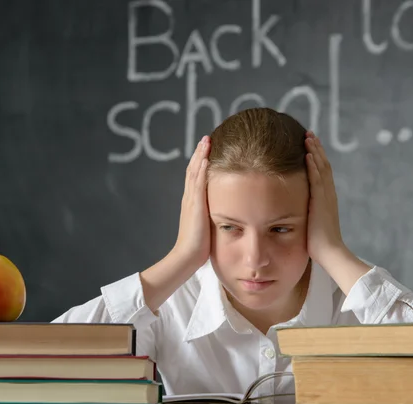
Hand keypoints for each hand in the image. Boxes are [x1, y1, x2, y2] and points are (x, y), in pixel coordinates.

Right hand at [172, 135, 211, 268]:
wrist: (187, 257)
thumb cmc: (198, 247)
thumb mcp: (207, 226)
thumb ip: (213, 216)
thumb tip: (226, 212)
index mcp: (192, 202)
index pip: (195, 177)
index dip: (200, 162)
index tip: (208, 149)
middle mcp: (189, 198)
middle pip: (193, 169)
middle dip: (200, 153)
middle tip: (206, 138)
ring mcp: (191, 201)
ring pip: (194, 172)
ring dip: (200, 155)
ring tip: (206, 141)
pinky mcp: (195, 206)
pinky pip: (198, 182)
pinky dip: (201, 168)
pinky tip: (205, 158)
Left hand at [304, 131, 345, 265]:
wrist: (330, 252)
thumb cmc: (318, 243)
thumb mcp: (310, 222)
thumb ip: (306, 212)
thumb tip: (294, 210)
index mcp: (326, 198)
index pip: (322, 172)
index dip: (317, 157)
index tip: (309, 145)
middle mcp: (328, 194)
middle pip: (323, 165)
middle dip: (316, 148)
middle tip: (309, 133)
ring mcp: (326, 197)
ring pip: (321, 168)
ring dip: (314, 151)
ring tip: (308, 137)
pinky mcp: (321, 202)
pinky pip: (317, 179)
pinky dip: (313, 165)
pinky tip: (308, 154)